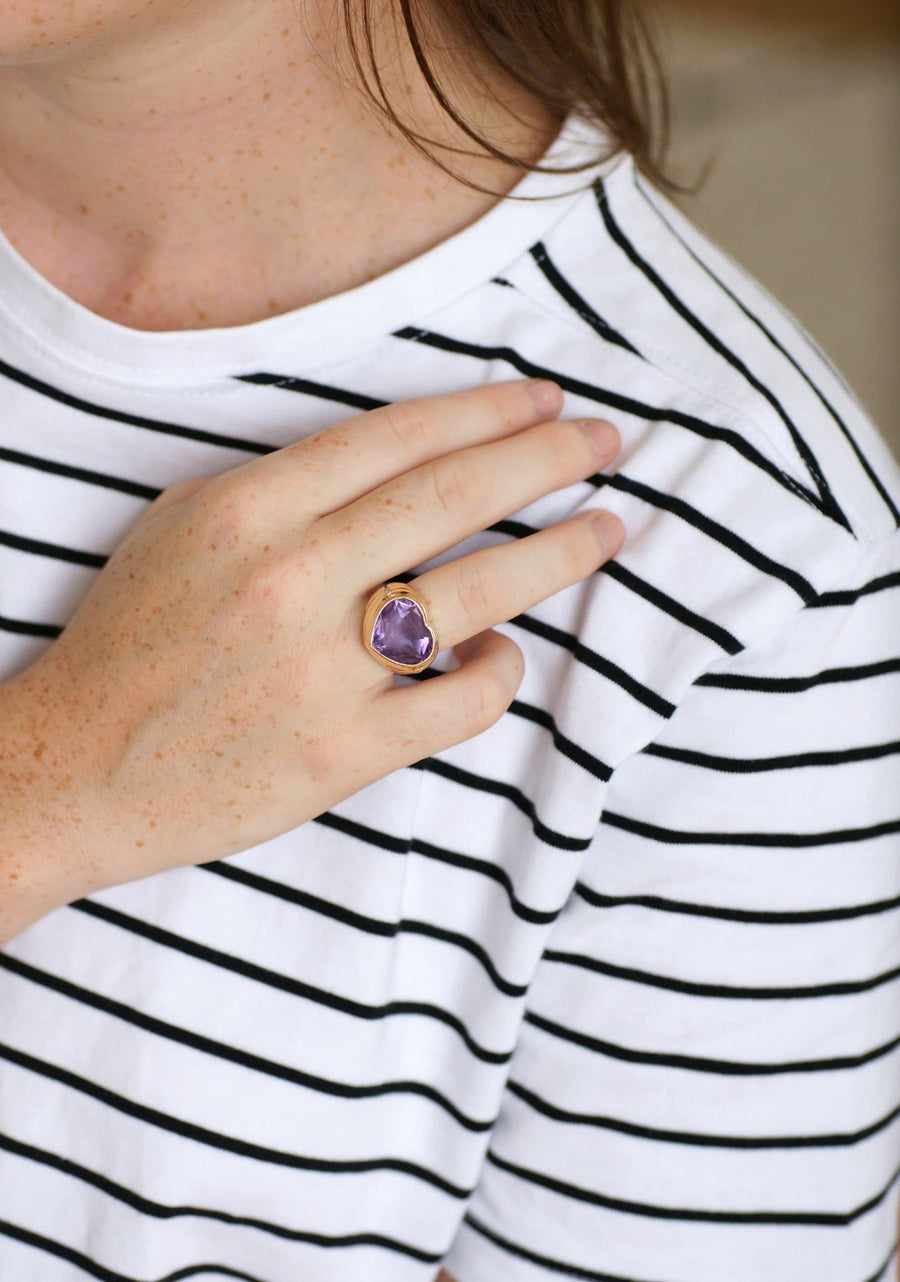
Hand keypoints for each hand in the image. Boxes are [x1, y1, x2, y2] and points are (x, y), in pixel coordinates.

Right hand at [0, 380, 622, 936]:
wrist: (78, 770)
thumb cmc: (132, 641)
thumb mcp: (185, 526)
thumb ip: (287, 487)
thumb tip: (400, 465)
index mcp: (251, 509)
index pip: (399, 438)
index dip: (487, 410)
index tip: (545, 402)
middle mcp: (293, 578)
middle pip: (453, 496)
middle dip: (548, 459)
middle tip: (608, 444)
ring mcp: (323, 670)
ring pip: (477, 594)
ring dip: (559, 554)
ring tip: (609, 530)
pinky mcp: (344, 752)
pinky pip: (460, 701)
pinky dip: (501, 671)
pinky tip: (505, 652)